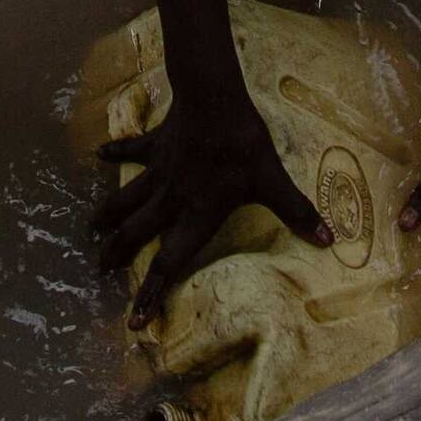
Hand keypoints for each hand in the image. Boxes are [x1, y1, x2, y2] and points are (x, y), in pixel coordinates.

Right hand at [95, 86, 327, 321]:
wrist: (213, 99)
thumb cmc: (243, 144)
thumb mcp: (272, 180)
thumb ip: (297, 211)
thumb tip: (330, 241)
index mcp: (197, 215)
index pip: (171, 263)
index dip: (152, 294)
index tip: (134, 321)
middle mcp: (172, 200)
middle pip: (137, 234)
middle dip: (117, 254)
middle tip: (98, 269)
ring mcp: (160, 171)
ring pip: (126, 199)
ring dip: (107, 215)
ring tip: (90, 231)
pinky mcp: (156, 144)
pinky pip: (131, 150)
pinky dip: (115, 151)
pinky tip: (98, 153)